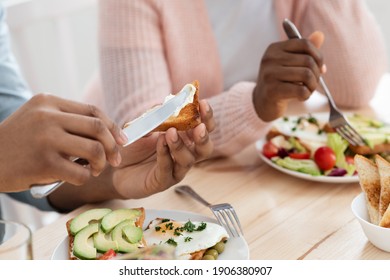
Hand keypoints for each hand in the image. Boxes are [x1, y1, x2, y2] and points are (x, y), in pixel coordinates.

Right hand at [0, 94, 126, 191]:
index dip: (113, 127)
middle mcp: (48, 117)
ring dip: (101, 163)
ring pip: (94, 149)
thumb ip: (67, 120)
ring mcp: (45, 139)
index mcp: (49, 102)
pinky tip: (79, 178)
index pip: (93, 111)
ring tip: (95, 169)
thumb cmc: (18, 141)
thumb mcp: (38, 118)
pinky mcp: (42, 163)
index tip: (122, 141)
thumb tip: (107, 132)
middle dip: (114, 146)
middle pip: (98, 127)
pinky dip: (85, 177)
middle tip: (116, 159)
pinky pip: (79, 172)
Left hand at [48, 100, 214, 210]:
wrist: (116, 168)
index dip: (207, 116)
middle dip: (204, 136)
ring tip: (171, 132)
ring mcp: (175, 170)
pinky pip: (167, 168)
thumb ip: (154, 116)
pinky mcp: (162, 182)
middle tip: (199, 126)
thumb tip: (165, 103)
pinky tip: (160, 142)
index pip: (204, 127)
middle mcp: (185, 154)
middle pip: (205, 148)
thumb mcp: (142, 125)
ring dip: (181, 145)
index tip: (202, 103)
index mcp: (185, 139)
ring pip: (188, 160)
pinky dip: (165, 154)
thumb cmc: (134, 146)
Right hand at [253, 31, 324, 121]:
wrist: (263, 102)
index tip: (319, 68)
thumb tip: (320, 34)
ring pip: (306, 74)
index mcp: (274, 48)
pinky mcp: (272, 90)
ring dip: (312, 85)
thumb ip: (305, 50)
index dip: (318, 56)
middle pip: (307, 60)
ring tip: (308, 90)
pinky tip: (301, 97)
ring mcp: (269, 74)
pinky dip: (306, 95)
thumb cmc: (280, 81)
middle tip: (313, 83)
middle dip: (317, 74)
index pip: (304, 43)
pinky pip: (300, 90)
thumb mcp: (291, 63)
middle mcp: (270, 59)